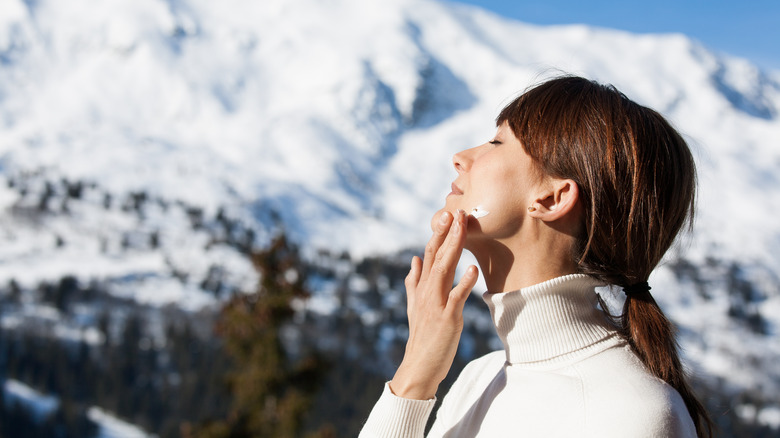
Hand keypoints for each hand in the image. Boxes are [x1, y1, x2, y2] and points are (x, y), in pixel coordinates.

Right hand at [389, 209, 478, 399]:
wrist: (419, 365)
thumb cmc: (421, 336)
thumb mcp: (414, 306)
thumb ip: (413, 282)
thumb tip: (413, 259)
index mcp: (421, 287)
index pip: (428, 254)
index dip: (438, 234)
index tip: (447, 214)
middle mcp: (426, 291)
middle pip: (436, 256)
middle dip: (447, 233)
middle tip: (457, 212)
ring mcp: (435, 304)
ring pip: (443, 270)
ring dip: (453, 248)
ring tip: (462, 229)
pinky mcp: (447, 318)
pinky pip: (456, 298)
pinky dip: (463, 283)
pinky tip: (472, 269)